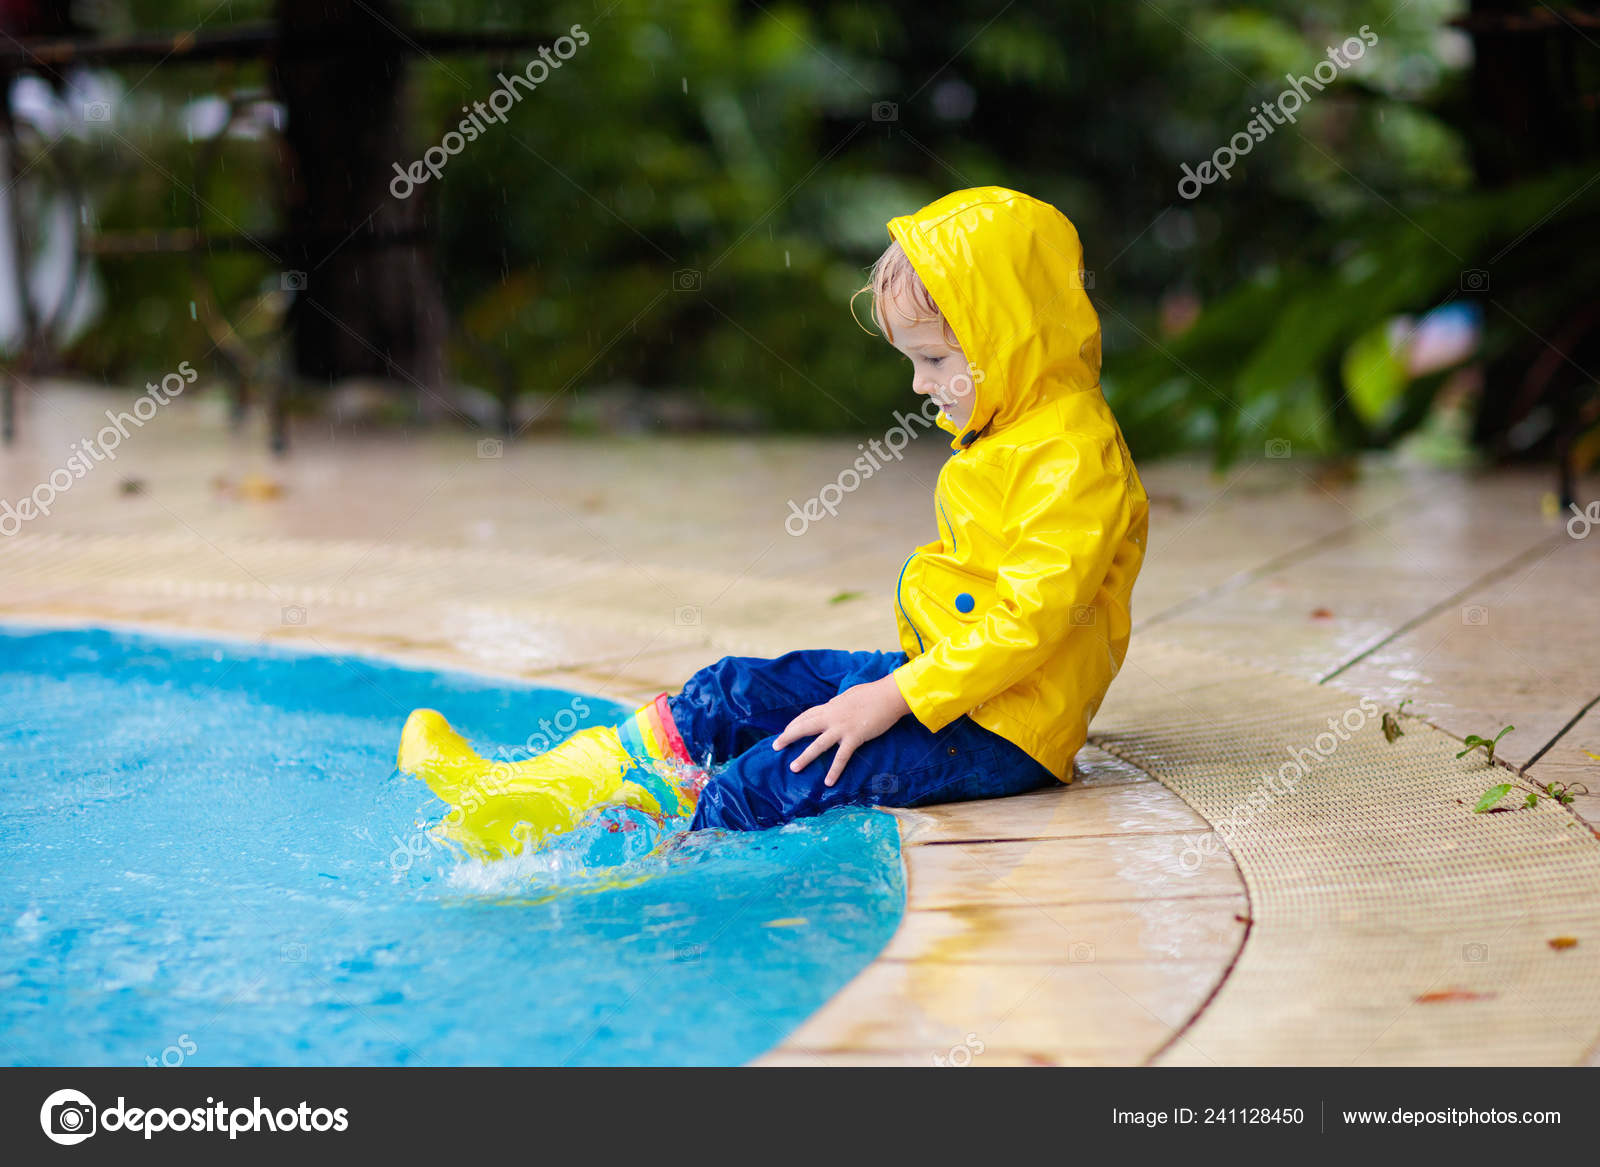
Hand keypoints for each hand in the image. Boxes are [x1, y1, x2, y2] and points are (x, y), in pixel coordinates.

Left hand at [772, 674, 911, 787]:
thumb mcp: (850, 695)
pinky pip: (841, 757)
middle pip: (804, 727)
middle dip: (788, 736)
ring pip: (817, 744)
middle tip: (775, 746)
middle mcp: (832, 716)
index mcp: (831, 705)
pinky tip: (828, 782)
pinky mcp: (854, 737)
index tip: (785, 731)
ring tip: (793, 768)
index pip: (807, 715)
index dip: (795, 724)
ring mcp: (841, 727)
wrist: (889, 695)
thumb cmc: (873, 693)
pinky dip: (834, 770)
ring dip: (804, 757)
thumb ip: (840, 703)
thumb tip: (834, 704)